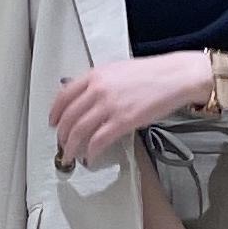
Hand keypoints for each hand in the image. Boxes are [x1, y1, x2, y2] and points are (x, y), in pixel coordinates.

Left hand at [49, 53, 208, 166]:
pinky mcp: (122, 121)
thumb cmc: (152, 74)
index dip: (55, 112)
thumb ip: (99, 82)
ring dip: (71, 147)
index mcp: (95, 75)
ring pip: (79, 131)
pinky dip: (91, 152)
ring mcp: (109, 106)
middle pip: (69, 117)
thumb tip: (84, 98)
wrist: (175, 77)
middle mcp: (98, 89)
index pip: (64, 95)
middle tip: (61, 144)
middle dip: (62, 135)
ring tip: (71, 156)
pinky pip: (98, 141)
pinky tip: (90, 157)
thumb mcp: (118, 70)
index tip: (52, 122)